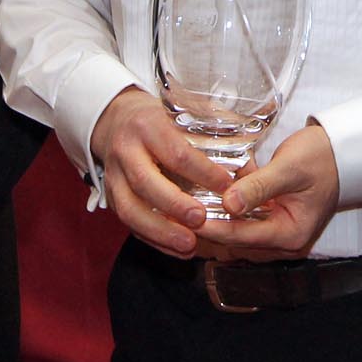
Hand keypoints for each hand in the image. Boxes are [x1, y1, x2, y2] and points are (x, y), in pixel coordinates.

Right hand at [90, 87, 235, 257]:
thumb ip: (214, 134)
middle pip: (146, 182)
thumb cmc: (160, 118)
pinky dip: (153, 239)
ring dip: (160, 231)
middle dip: (175, 205)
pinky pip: (128, 223)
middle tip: (202, 220)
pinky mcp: (110, 197)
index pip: (175, 152)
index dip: (202, 172)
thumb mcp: (183, 113)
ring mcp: (114, 176)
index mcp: (148, 125)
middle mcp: (126, 150)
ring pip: (130, 209)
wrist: (117, 120)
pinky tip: (176, 249)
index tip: (226, 186)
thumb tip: (251, 168)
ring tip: (189, 245)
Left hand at [195, 123, 340, 259]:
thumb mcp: (289, 168)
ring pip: (235, 238)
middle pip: (235, 243)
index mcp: (291, 235)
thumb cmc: (321, 158)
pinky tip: (206, 203)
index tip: (187, 217)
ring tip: (185, 211)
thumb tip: (228, 203)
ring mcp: (278, 235)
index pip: (241, 237)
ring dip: (213, 225)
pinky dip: (225, 217)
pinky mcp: (272, 224)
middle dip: (207, 230)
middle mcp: (284, 242)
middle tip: (178, 216)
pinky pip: (242, 227)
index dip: (212, 227)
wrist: (342, 152)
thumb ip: (258, 187)